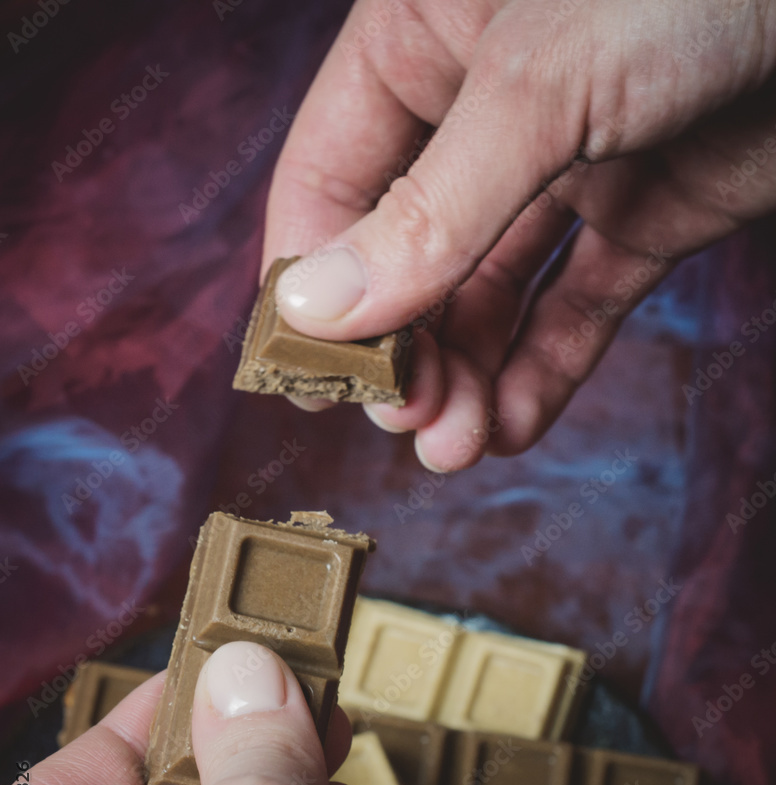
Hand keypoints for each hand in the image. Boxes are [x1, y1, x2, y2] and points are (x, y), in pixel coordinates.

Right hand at [264, 0, 775, 470]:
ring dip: (465, 379)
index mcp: (423, 41)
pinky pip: (573, 308)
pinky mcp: (642, 217)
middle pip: (405, 255)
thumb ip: (433, 207)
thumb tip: (319, 309)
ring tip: (453, 447)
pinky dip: (543, 372)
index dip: (311, 280)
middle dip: (404, 348)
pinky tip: (511, 426)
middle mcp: (481, 112)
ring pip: (486, 297)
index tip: (313, 370)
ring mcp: (562, 169)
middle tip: (404, 419)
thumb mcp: (542, 85)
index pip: (327, 179)